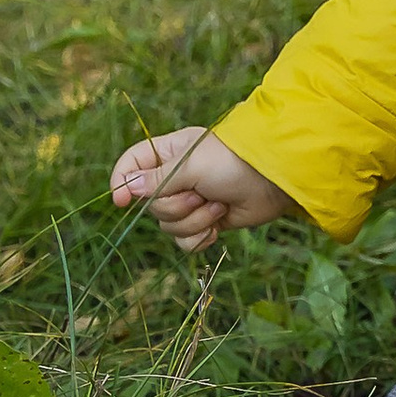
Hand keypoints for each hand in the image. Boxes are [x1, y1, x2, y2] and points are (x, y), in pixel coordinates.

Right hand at [110, 125, 297, 249]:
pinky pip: (185, 241)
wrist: (274, 182)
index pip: (131, 166)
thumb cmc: (233, 163)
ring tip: (217, 205)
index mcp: (168, 154)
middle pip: (151, 205)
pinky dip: (201, 237)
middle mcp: (176, 178)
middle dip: (176, 206)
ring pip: (169, 226)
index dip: (122, 183)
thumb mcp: (191, 165)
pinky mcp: (205, 222)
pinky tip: (217, 225)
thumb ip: (157, 179)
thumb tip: (126, 188)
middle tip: (201, 193)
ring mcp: (191, 202)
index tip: (122, 202)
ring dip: (194, 220)